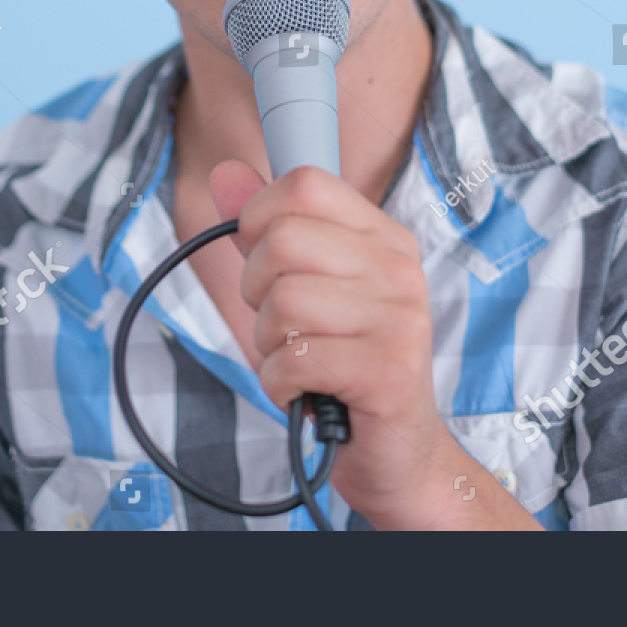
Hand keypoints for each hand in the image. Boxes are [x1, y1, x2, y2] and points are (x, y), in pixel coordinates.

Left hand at [210, 159, 538, 529]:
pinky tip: (304, 393)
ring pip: (283, 302)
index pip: (305, 185)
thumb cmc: (344, 366)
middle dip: (257, 292)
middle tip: (285, 328)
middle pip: (281, 241)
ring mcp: (401, 319)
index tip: (267, 266)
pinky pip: (295, 358)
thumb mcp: (303, 289)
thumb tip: (224, 172)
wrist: (398, 454)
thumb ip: (266, 231)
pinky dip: (279, 384)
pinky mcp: (389, 371)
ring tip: (300, 362)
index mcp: (384, 238)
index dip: (259, 220)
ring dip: (270, 345)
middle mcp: (400, 269)